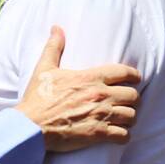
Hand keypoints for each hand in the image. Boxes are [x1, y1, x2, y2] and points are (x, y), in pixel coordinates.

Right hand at [16, 26, 139, 151]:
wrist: (30, 127)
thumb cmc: (36, 98)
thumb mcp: (44, 69)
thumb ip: (54, 47)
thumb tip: (56, 28)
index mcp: (91, 78)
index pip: (125, 72)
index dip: (134, 76)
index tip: (134, 80)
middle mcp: (100, 95)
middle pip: (134, 95)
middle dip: (132, 99)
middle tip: (125, 102)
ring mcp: (101, 115)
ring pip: (132, 116)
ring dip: (129, 117)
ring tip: (123, 118)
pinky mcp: (98, 134)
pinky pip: (124, 135)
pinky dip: (123, 136)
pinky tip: (118, 134)